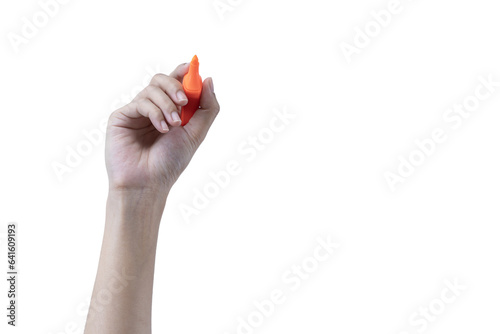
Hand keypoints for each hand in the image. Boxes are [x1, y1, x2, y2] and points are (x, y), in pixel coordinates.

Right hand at [105, 63, 219, 192]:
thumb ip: (206, 108)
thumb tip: (209, 79)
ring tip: (172, 125)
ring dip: (167, 104)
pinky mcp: (121, 117)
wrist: (148, 183)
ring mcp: (136, 112)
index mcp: (170, 112)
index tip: (191, 65)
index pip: (176, 84)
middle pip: (161, 80)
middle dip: (176, 86)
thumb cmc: (170, 163)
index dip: (183, 72)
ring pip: (152, 89)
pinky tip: (161, 129)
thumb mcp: (195, 134)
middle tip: (184, 102)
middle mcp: (152, 109)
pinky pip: (141, 102)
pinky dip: (155, 112)